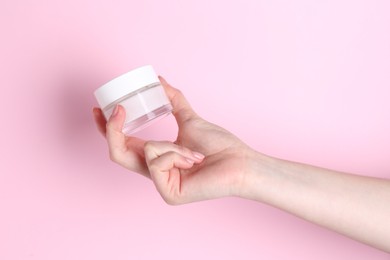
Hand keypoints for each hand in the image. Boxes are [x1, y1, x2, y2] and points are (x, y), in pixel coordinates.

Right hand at [93, 76, 254, 203]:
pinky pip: (158, 162)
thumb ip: (173, 101)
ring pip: (145, 151)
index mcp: (154, 156)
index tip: (99, 107)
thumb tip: (159, 80)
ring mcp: (159, 184)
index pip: (121, 144)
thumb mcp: (190, 119)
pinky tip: (194, 161)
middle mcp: (153, 171)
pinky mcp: (168, 193)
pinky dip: (177, 154)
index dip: (105, 128)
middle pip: (116, 152)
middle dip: (112, 129)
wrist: (239, 162)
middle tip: (118, 109)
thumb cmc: (219, 146)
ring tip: (194, 152)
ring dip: (171, 145)